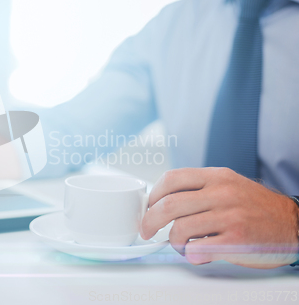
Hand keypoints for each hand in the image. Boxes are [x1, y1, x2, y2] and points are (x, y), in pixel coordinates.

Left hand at [141, 167, 298, 268]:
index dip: (153, 195)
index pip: (172, 178)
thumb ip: (199, 190)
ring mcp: (229, 216)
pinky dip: (191, 254)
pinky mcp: (237, 240)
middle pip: (169, 205)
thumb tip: (163, 203)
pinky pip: (198, 249)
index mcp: (216, 177)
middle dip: (150, 221)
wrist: (293, 224)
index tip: (148, 207)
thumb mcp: (228, 186)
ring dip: (173, 242)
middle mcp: (221, 193)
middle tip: (147, 230)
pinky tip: (197, 253)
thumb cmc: (256, 207)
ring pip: (180, 229)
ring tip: (182, 245)